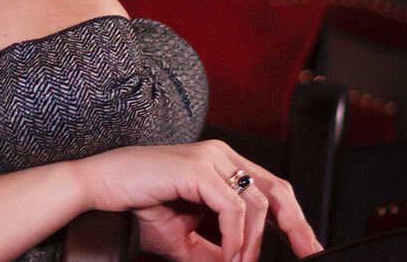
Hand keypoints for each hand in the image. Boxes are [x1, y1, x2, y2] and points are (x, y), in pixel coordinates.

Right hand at [73, 141, 323, 260]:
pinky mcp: (197, 168)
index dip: (293, 218)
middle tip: (306, 252)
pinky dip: (235, 236)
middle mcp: (220, 154)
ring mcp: (210, 157)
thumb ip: (215, 248)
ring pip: (255, 202)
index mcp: (221, 163)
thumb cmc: (135, 205)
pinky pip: (232, 207)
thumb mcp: (184, 237)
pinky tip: (229, 254)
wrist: (100, 189)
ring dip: (252, 243)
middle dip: (296, 224)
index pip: (270, 187)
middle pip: (276, 188)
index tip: (306, 246)